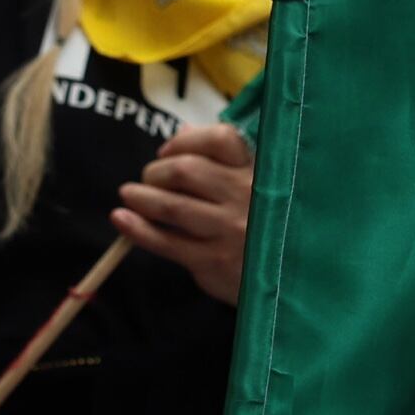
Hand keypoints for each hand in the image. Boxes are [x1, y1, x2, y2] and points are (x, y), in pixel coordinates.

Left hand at [115, 121, 256, 304]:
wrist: (293, 282)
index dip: (184, 141)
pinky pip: (166, 242)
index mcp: (258, 171)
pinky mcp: (214, 262)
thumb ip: (222, 158)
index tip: (167, 151)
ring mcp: (230, 231)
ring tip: (130, 195)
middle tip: (149, 179)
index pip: (219, 139)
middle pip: (186, 170)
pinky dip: (137, 229)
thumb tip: (181, 132)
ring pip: (171, 206)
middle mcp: (246, 197)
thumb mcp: (258, 187)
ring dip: (142, 197)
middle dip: (156, 172)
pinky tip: (122, 219)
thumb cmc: (266, 225)